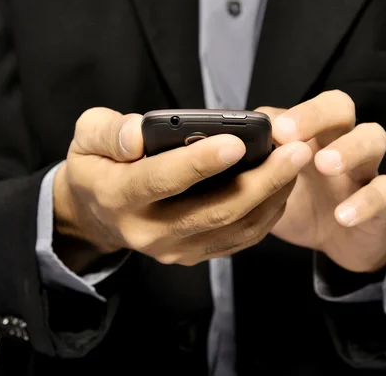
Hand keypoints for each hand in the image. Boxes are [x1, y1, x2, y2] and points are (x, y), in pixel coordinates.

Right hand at [52, 107, 311, 271]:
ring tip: (298, 162)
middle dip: (261, 180)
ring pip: (234, 228)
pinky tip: (283, 185)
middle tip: (295, 150)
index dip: (200, 162)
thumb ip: (109, 132)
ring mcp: (174, 249)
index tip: (237, 141)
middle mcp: (148, 231)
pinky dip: (267, 213)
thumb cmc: (97, 165)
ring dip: (273, 196)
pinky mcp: (194, 254)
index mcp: (118, 197)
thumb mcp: (87, 138)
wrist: (98, 212)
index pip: (162, 180)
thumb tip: (138, 134)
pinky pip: (238, 239)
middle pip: (214, 210)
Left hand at [257, 91, 385, 272]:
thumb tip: (217, 154)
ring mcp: (365, 167)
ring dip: (348, 148)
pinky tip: (342, 215)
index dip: (286, 114)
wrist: (340, 240)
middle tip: (287, 134)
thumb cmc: (301, 203)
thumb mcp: (272, 187)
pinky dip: (366, 202)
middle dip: (314, 115)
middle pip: (339, 106)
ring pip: (373, 138)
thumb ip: (255, 168)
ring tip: (323, 164)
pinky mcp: (383, 198)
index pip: (302, 106)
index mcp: (312, 135)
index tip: (265, 130)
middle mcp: (340, 141)